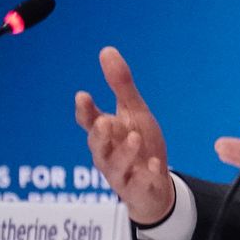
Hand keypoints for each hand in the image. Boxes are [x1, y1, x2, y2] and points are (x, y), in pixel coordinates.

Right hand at [74, 47, 176, 226]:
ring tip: (134, 137)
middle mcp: (108, 154)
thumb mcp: (134, 112)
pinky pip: (141, 183)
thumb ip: (120, 85)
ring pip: (117, 165)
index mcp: (106, 133)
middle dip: (99, 135)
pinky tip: (157, 165)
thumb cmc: (139, 145)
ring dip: (125, 152)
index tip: (82, 96)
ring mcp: (122, 174)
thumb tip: (106, 50)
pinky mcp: (139, 189)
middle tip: (105, 121)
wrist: (154, 185)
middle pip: (97, 146)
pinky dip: (148, 174)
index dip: (84, 110)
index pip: (89, 121)